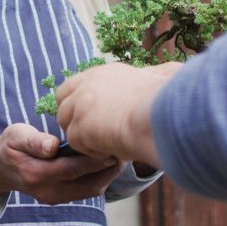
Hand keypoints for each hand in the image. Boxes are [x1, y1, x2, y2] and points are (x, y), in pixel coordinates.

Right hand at [0, 123, 123, 204]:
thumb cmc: (10, 146)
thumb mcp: (16, 135)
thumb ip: (34, 141)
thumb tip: (53, 145)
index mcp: (37, 173)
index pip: (73, 168)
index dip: (95, 159)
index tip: (112, 145)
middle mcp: (48, 190)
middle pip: (88, 183)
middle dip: (109, 168)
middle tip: (124, 148)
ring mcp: (55, 197)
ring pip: (91, 190)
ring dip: (108, 175)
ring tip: (120, 155)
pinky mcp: (61, 198)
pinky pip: (86, 191)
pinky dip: (100, 178)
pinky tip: (107, 162)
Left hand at [56, 62, 173, 168]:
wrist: (157, 116)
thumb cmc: (164, 101)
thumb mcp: (152, 78)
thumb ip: (143, 77)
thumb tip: (161, 73)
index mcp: (101, 73)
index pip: (71, 86)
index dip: (75, 104)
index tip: (89, 118)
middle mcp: (86, 86)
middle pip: (62, 106)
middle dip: (73, 122)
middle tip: (95, 135)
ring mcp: (79, 106)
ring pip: (67, 127)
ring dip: (85, 138)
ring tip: (110, 143)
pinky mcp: (79, 128)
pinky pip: (77, 146)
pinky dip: (94, 152)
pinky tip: (113, 149)